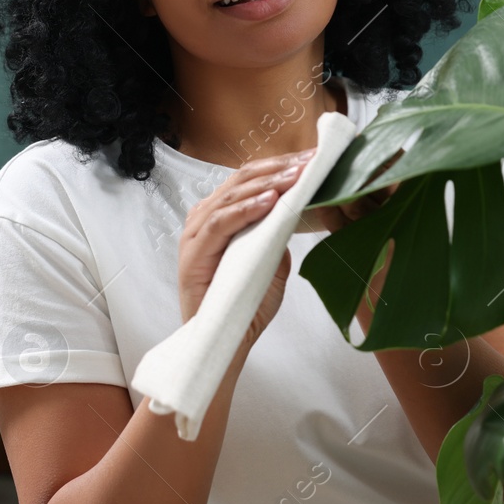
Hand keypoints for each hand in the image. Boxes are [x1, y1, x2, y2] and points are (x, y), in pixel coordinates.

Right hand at [179, 147, 319, 351]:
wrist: (225, 342)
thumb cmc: (243, 306)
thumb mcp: (271, 264)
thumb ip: (276, 238)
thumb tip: (294, 214)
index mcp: (220, 217)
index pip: (250, 180)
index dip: (279, 167)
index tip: (310, 160)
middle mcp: (205, 220)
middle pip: (241, 181)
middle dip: (277, 169)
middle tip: (308, 163)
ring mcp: (196, 234)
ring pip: (231, 196)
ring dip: (267, 184)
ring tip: (295, 177)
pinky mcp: (193, 253)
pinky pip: (220, 222)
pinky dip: (246, 209)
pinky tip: (270, 201)